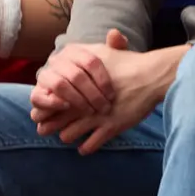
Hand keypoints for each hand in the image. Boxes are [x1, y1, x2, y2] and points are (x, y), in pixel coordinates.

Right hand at [30, 35, 119, 118]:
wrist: (74, 97)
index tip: (112, 95)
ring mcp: (45, 75)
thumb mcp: (109, 64)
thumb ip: (116, 47)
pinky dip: (54, 103)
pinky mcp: (37, 93)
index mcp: (74, 50)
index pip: (90, 61)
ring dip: (77, 100)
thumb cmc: (94, 80)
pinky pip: (39, 97)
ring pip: (60, 85)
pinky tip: (68, 108)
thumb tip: (114, 33)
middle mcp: (57, 60)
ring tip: (90, 110)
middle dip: (93, 94)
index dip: (103, 80)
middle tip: (104, 107)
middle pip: (77, 75)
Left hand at [41, 31, 182, 155]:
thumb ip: (93, 53)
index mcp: (81, 83)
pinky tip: (83, 149)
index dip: (50, 104)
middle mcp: (85, 100)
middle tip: (43, 131)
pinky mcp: (112, 127)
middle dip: (51, 124)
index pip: (59, 97)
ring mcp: (97, 115)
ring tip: (65, 137)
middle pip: (60, 116)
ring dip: (68, 135)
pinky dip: (87, 148)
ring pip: (71, 132)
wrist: (151, 76)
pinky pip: (92, 143)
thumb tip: (85, 45)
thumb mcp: (107, 53)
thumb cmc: (130, 63)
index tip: (43, 110)